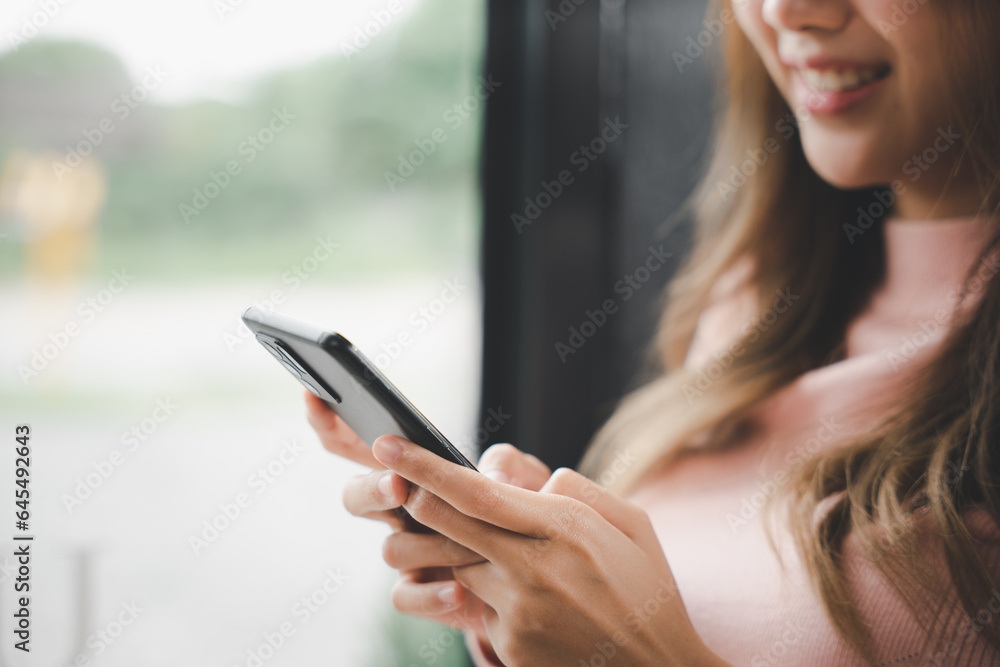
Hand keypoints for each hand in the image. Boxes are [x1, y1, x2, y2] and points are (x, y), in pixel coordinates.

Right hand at [305, 392, 551, 644]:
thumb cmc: (523, 513)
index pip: (359, 444)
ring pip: (390, 548)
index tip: (315, 395)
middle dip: (371, 488)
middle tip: (397, 484)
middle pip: (356, 497)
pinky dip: (432, 595)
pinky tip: (460, 590)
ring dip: (430, 544)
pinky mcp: (422, 592)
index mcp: (412, 472)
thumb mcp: (523, 478)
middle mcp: (399, 512)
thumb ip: (508, 465)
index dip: (330, 421)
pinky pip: (405, 597)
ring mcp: (408, 553)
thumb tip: (494, 477)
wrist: (543, 573)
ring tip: (471, 545)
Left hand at [370, 435, 728, 666]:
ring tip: (464, 541)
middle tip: (395, 480)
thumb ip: (576, 489)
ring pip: (450, 564)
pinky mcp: (509, 644)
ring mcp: (516, 611)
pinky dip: (479, 591)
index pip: (473, 490)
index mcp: (563, 527)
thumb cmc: (647, 591)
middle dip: (412, 497)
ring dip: (443, 548)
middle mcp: (532, 567)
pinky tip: (516, 593)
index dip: (422, 465)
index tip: (388, 443)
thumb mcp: (632, 524)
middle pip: (444, 523)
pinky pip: (474, 605)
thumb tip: (527, 477)